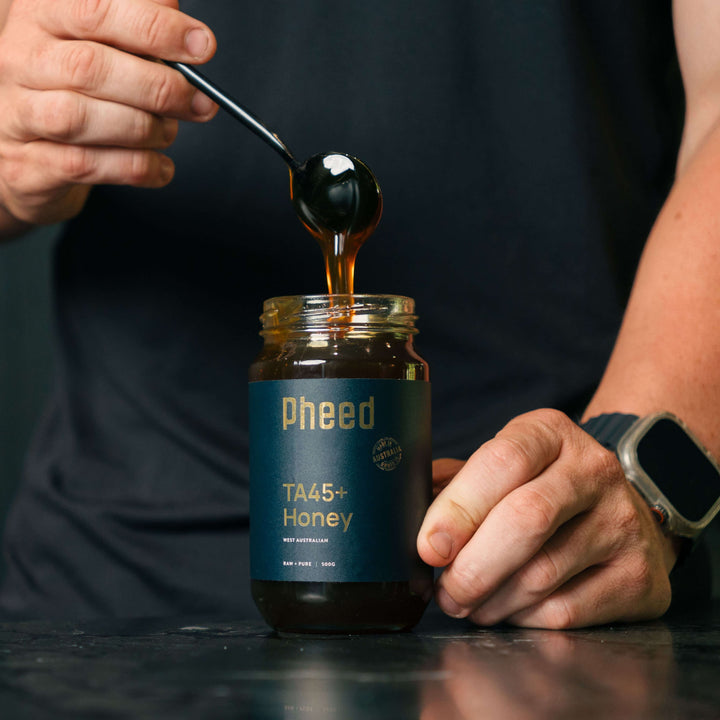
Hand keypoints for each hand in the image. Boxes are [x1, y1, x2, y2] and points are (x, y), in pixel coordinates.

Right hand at [0, 0, 218, 226]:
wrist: (29, 145)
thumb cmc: (76, 87)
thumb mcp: (104, 43)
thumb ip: (139, 28)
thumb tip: (186, 30)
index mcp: (41, 14)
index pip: (95, 8)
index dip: (155, 27)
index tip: (201, 45)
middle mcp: (22, 58)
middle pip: (90, 67)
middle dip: (159, 87)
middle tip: (200, 103)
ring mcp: (19, 112)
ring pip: (82, 118)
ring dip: (144, 129)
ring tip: (169, 133)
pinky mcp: (29, 162)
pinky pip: (86, 164)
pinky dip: (135, 167)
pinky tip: (160, 166)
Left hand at [417, 409, 676, 627]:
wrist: (623, 510)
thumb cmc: (541, 487)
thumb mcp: (504, 465)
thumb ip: (456, 482)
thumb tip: (405, 512)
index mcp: (550, 433)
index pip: (503, 461)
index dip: (459, 508)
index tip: (428, 547)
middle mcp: (594, 470)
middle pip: (526, 519)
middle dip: (472, 566)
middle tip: (445, 592)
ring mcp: (623, 522)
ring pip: (542, 573)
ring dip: (491, 600)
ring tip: (467, 604)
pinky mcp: (638, 576)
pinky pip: (567, 610)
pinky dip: (524, 618)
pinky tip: (508, 610)